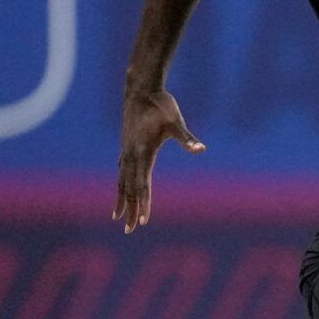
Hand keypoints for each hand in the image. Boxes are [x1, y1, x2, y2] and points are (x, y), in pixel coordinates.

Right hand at [115, 88, 202, 231]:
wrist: (140, 88)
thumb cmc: (161, 104)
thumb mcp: (177, 121)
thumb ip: (187, 137)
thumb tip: (201, 148)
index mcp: (143, 152)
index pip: (143, 185)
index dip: (143, 204)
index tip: (143, 221)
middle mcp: (131, 154)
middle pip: (129, 188)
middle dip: (130, 210)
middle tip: (129, 231)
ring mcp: (126, 150)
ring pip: (121, 181)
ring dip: (121, 200)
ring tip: (117, 217)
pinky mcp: (125, 145)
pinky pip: (121, 170)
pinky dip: (120, 184)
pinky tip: (120, 189)